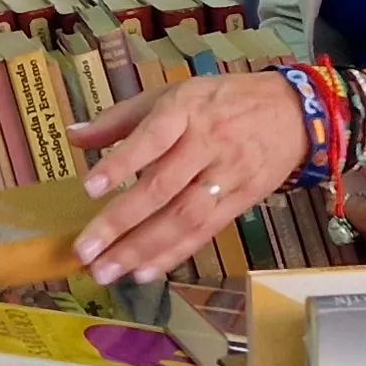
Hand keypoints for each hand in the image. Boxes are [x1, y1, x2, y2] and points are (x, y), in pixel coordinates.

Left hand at [67, 73, 308, 282]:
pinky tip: (143, 271)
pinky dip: (173, 254)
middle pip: (163, 187)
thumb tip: (73, 135)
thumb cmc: (220, 101)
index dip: (121, 164)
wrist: (292, 112)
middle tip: (85, 251)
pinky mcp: (241, 201)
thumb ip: (121, 118)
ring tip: (107, 270)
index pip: (151, 138)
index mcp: (184, 110)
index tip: (88, 188)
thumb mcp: (171, 94)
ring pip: (183, 217)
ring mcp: (227, 175)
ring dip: (143, 248)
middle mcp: (206, 143)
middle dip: (121, 222)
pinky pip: (204, 232)